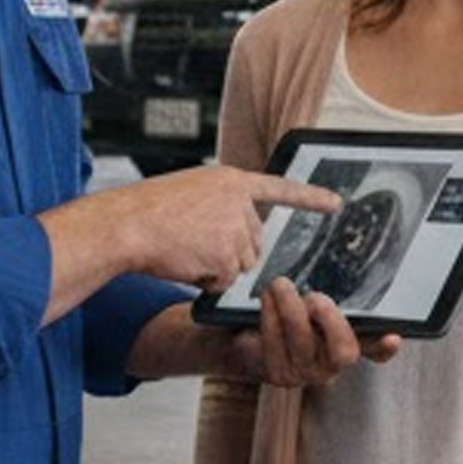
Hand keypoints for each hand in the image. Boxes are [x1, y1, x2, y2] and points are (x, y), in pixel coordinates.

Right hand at [113, 167, 342, 289]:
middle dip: (229, 252)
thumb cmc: (148, 211)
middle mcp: (240, 204)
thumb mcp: (191, 192)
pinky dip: (204, 280)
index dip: (309, 197)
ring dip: (215, 267)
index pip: (279, 188)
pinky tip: (184, 263)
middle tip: (192, 242)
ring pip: (240, 265)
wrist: (126, 224)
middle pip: (254, 242)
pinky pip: (223, 281)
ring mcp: (235, 230)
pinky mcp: (227, 256)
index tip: (336, 203)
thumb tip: (241, 240)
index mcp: (231, 182)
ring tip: (184, 250)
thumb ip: (221, 206)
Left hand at [221, 277, 397, 383]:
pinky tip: (266, 299)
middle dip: (330, 320)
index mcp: (348, 345)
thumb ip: (333, 297)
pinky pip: (276, 344)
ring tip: (280, 284)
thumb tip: (351, 268)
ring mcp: (307, 374)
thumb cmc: (288, 317)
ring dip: (291, 309)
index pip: (376, 351)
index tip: (392, 336)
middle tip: (315, 297)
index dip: (384, 347)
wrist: (248, 341)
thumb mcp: (311, 305)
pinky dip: (270, 316)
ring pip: (304, 344)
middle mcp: (332, 366)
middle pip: (344, 352)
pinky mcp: (279, 375)